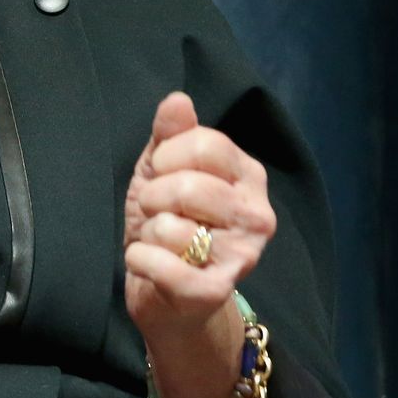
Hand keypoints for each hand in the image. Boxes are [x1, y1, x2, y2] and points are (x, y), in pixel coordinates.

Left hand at [124, 92, 274, 340]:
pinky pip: (164, 265)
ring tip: (161, 242)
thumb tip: (178, 100)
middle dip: (154, 198)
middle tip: (157, 214)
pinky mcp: (217, 291)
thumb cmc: (169, 224)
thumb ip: (170, 135)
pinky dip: (140, 260)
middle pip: (189, 185)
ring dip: (149, 232)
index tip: (161, 174)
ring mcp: (243, 255)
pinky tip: (147, 263)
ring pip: (173, 227)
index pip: (206, 144)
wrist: (169, 296)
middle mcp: (257, 215)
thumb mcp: (162, 171)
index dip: (167, 156)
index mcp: (249, 176)